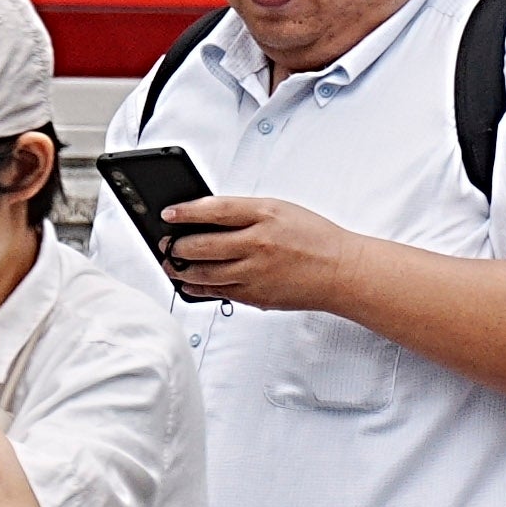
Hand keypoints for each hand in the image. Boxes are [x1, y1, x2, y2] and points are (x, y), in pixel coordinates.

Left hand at [155, 192, 365, 315]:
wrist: (341, 271)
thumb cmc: (311, 237)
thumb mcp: (279, 210)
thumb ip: (242, 212)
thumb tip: (201, 216)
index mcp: (266, 215)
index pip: (215, 210)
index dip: (186, 212)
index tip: (167, 213)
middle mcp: (259, 244)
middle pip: (202, 245)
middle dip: (175, 246)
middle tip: (164, 243)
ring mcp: (256, 273)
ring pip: (203, 274)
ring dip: (180, 270)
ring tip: (169, 264)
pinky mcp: (255, 296)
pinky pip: (217, 293)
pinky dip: (197, 288)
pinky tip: (187, 283)